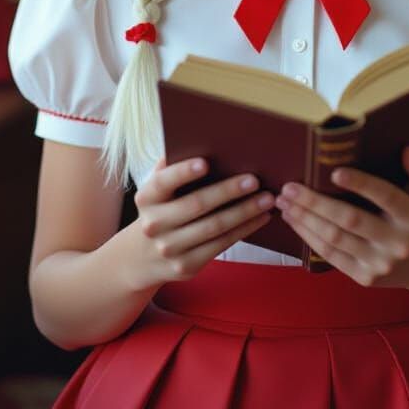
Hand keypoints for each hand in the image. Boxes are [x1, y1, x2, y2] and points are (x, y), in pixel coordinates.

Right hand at [129, 156, 274, 283]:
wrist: (141, 258)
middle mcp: (154, 224)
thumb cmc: (161, 211)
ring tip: (267, 198)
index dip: (182, 172)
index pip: (163, 182)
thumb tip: (202, 142)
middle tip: (254, 179)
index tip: (205, 163)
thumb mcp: (157, 192)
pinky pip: (221, 245)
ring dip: (245, 212)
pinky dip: (244, 229)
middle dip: (228, 191)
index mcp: (147, 198)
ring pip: (214, 227)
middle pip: (196, 205)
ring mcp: (170, 248)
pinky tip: (261, 218)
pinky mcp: (187, 266)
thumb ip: (172, 169)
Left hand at [275, 145, 408, 294]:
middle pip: (350, 220)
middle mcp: (398, 243)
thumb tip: (406, 150)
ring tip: (286, 203)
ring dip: (305, 219)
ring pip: (335, 239)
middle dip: (315, 202)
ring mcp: (381, 264)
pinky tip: (296, 221)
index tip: (335, 171)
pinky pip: (331, 256)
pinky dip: (310, 237)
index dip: (361, 184)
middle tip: (290, 187)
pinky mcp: (366, 278)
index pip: (386, 197)